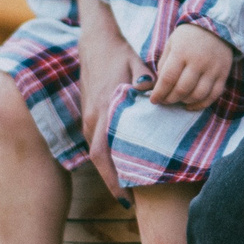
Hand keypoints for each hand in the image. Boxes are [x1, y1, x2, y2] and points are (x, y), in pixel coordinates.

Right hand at [77, 0, 146, 196]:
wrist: (96, 40)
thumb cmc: (120, 53)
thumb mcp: (137, 65)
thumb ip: (146, 84)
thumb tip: (155, 99)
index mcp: (104, 111)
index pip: (105, 155)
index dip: (114, 180)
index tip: (127, 201)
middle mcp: (92, 119)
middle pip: (100, 160)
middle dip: (113, 183)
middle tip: (131, 203)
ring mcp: (88, 118)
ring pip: (97, 153)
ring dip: (110, 171)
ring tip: (129, 189)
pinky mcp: (89, 114)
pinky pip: (97, 142)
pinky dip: (107, 156)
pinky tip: (122, 163)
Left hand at [146, 22, 234, 109]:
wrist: (215, 26)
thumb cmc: (188, 36)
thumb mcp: (171, 43)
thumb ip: (164, 64)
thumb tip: (159, 86)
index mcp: (182, 52)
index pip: (168, 78)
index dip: (160, 93)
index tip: (154, 100)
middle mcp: (198, 61)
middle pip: (182, 89)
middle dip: (170, 99)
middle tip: (164, 101)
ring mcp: (213, 68)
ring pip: (198, 95)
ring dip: (185, 101)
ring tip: (178, 100)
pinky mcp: (223, 74)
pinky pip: (213, 95)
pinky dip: (201, 104)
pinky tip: (191, 105)